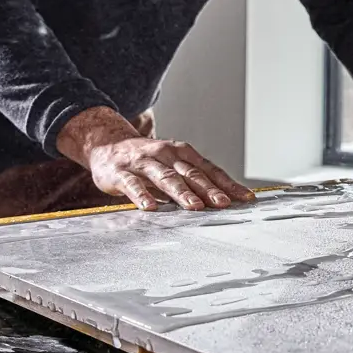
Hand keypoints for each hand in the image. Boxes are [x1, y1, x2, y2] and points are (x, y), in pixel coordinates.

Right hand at [57, 107, 255, 211]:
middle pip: (191, 173)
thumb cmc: (147, 160)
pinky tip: (150, 207)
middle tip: (223, 204)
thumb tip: (223, 200)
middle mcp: (166, 154)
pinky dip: (142, 195)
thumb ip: (193, 182)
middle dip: (209, 189)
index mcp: (183, 153)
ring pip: (166, 177)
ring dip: (181, 192)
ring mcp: (144, 162)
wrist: (107, 145)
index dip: (228, 184)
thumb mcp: (172, 166)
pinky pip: (133, 185)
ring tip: (194, 206)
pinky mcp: (121, 172)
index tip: (245, 198)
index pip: (210, 170)